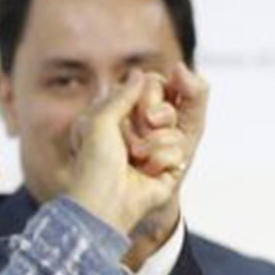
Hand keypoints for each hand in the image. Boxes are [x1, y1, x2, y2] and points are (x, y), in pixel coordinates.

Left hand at [65, 71, 185, 257]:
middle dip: (154, 119)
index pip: (149, 91)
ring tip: (135, 160)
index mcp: (118, 116)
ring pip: (175, 131)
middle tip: (136, 136)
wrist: (106, 200)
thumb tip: (140, 74)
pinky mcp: (169, 168)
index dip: (151, 94)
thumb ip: (123, 94)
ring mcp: (154, 149)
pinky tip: (146, 174)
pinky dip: (161, 162)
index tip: (142, 106)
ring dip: (153, 145)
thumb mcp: (100, 119)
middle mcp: (138, 131)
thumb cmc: (95, 162)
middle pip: (166, 108)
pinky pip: (178, 152)